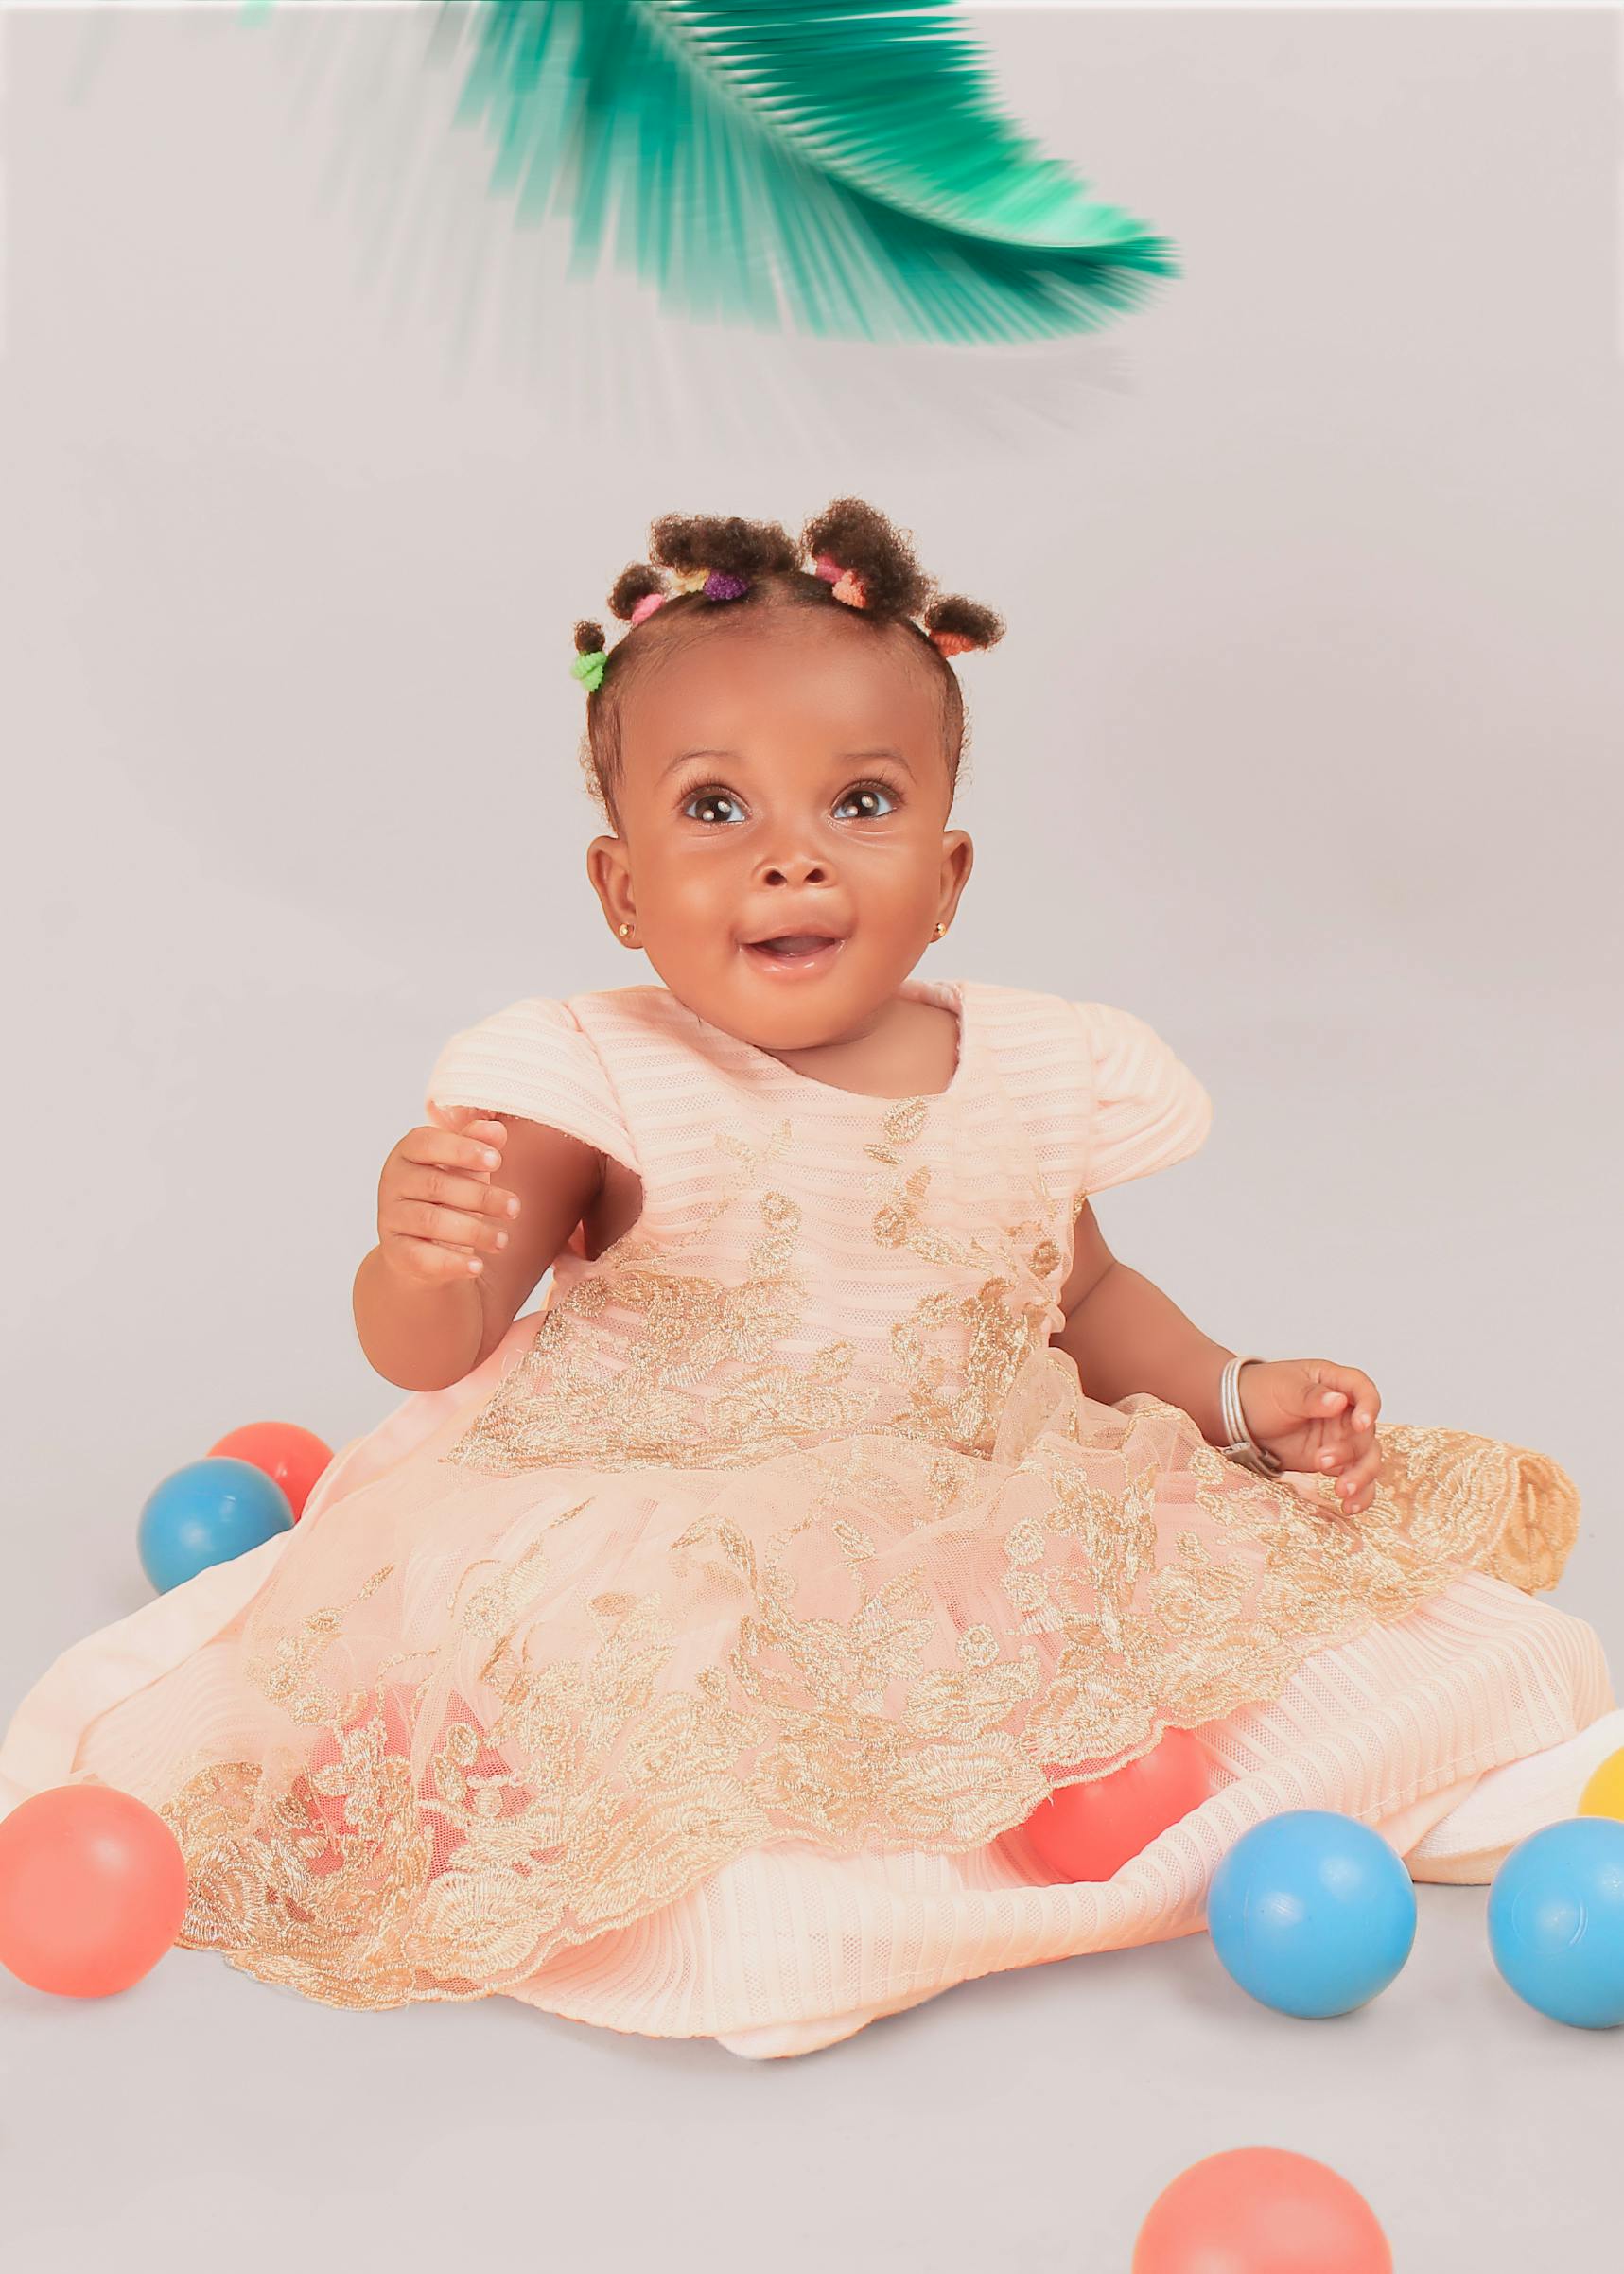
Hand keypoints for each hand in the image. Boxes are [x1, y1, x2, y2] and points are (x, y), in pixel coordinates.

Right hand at [377, 1104, 521, 1285]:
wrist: (423, 1243)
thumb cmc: (448, 1194)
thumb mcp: (465, 1166)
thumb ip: (478, 1144)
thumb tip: (496, 1129)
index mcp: (408, 1152)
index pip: (428, 1143)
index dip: (462, 1150)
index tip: (497, 1160)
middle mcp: (392, 1182)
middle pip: (436, 1185)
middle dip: (480, 1196)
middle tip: (515, 1208)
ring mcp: (390, 1218)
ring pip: (431, 1222)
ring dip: (473, 1231)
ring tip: (503, 1240)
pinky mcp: (394, 1252)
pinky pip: (421, 1257)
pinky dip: (451, 1262)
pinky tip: (477, 1265)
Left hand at [1232, 1357, 1382, 1516]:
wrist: (1238, 1417)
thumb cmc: (1261, 1392)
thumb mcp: (1283, 1389)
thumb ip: (1311, 1397)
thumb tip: (1338, 1401)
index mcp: (1336, 1383)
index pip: (1364, 1391)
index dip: (1369, 1407)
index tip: (1361, 1424)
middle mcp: (1345, 1412)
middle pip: (1366, 1433)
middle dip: (1351, 1451)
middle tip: (1322, 1461)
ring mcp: (1341, 1438)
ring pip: (1366, 1458)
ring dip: (1360, 1476)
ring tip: (1341, 1491)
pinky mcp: (1334, 1462)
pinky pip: (1355, 1477)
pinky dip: (1359, 1494)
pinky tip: (1349, 1507)